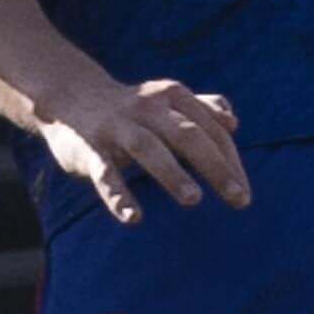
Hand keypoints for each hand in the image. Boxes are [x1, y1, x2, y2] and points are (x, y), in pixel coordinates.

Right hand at [34, 72, 248, 223]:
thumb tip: (233, 122)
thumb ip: (201, 109)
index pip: (210, 129)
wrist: (69, 96)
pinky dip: (118, 195)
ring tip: (194, 199)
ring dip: (172, 172)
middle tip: (240, 199)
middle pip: (187, 134)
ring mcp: (117, 127)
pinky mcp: (90, 148)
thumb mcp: (166, 101)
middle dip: (215, 165)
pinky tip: (134, 218)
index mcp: (171, 97)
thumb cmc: (130, 108)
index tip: (244, 193)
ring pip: (148, 147)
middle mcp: (147, 108)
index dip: (230, 160)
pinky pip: (105, 172)